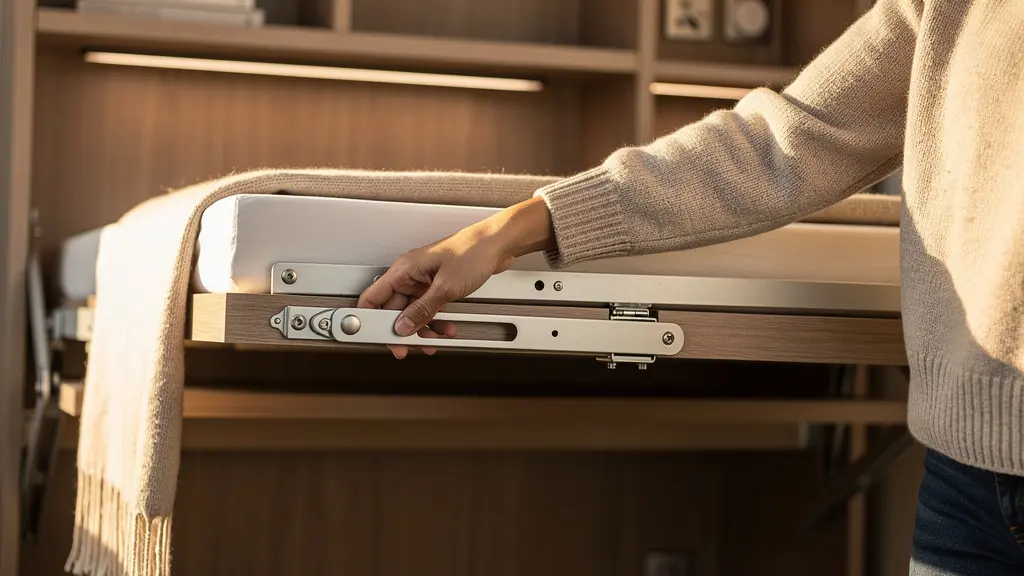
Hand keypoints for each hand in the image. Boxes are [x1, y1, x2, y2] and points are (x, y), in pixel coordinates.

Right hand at [356, 195, 554, 357]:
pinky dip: (437, 321)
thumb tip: (402, 327)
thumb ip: (421, 310)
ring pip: (414, 312)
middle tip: (410, 347)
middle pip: (394, 309)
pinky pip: (430, 308)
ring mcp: (424, 280)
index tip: (379, 338)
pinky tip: (447, 329)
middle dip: (404, 330)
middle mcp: (411, 274)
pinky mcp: (438, 284)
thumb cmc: (474, 251)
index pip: (373, 297)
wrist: (499, 244)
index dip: (372, 321)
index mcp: (404, 269)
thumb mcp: (445, 287)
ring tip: (434, 340)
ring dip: (424, 328)